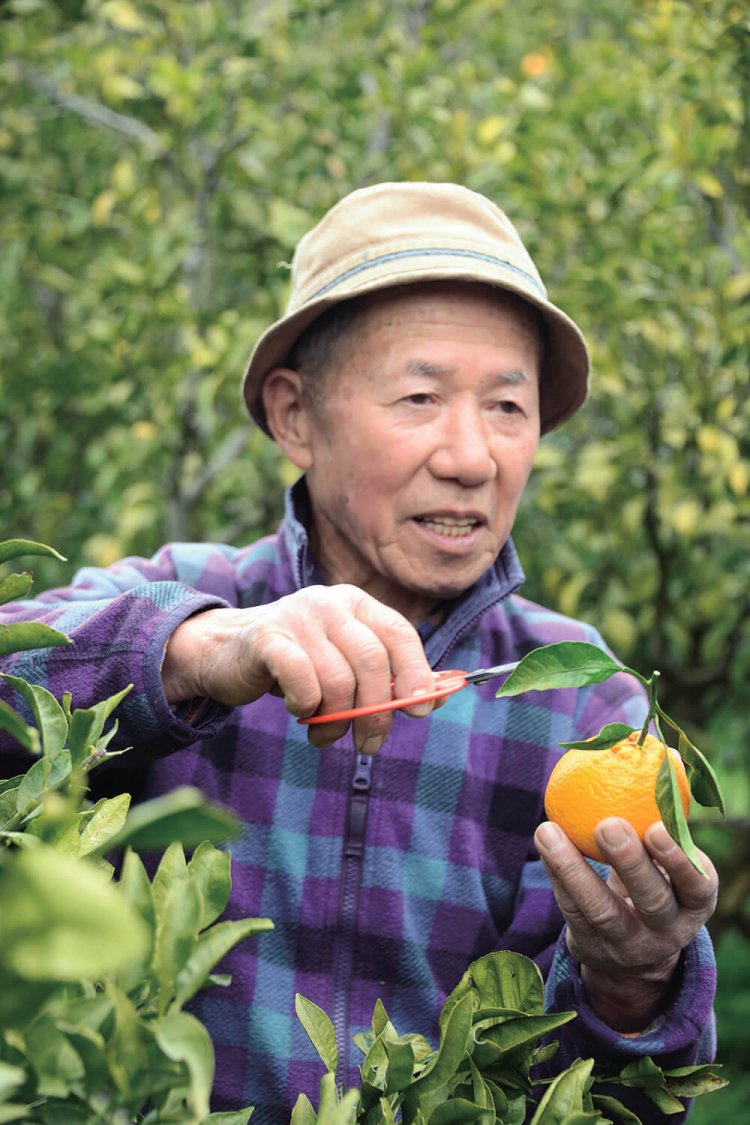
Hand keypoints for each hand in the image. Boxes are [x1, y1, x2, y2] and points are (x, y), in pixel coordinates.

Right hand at [161, 584, 435, 753]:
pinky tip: (299, 711)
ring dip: (336, 719)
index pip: (398, 633)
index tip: (421, 711)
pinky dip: (306, 705)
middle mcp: (330, 602)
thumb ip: (387, 678)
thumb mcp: (344, 664)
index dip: (416, 673)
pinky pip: (302, 680)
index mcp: (357, 604)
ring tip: (324, 734)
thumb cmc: (297, 664)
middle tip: (369, 743)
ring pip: (337, 679)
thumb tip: (435, 699)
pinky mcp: (266, 637)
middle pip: (372, 661)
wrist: (226, 654)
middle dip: (376, 711)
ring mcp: (297, 616)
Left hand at [534, 817, 717, 1031]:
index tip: (658, 826)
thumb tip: (665, 752)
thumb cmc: (656, 881)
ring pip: (601, 910)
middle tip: (608, 824)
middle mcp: (667, 930)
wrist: (634, 949)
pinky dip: (557, 874)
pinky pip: (571, 910)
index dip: (679, 859)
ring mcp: (628, 944)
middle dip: (630, 863)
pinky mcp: (592, 948)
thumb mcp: (669, 862)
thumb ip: (667, 818)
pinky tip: (545, 841)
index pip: (696, 885)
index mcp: (694, 903)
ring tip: (548, 831)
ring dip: (572, 869)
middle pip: (652, 900)